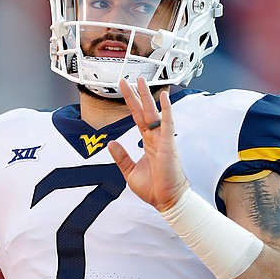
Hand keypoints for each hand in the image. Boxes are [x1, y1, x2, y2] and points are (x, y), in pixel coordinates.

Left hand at [107, 77, 188, 211]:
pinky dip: (167, 110)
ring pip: (154, 113)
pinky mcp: (168, 145)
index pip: (137, 117)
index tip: (124, 88)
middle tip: (130, 78)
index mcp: (147, 143)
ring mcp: (162, 140)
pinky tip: (164, 97)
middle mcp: (155, 138)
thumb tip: (110, 143)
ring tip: (142, 81)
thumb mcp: (129, 171)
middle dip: (137, 94)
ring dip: (148, 96)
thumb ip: (121, 156)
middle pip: (144, 111)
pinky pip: (167, 124)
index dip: (131, 103)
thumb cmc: (153, 188)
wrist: (166, 200)